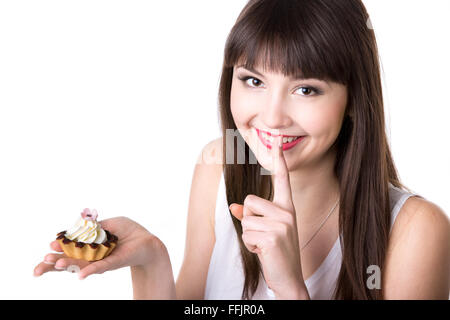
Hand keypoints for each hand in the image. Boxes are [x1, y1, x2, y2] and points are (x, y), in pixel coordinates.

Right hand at [33, 216, 163, 279]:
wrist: (146, 241)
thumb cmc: (127, 231)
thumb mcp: (108, 224)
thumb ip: (93, 227)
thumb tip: (78, 229)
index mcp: (88, 245)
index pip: (68, 248)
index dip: (58, 248)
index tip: (49, 246)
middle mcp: (91, 255)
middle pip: (68, 260)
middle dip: (54, 262)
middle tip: (43, 262)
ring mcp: (100, 261)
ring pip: (80, 264)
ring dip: (67, 265)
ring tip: (55, 265)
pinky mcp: (111, 263)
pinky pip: (99, 267)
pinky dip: (89, 271)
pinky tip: (79, 275)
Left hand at [230, 136, 307, 298]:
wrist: (289, 279)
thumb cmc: (276, 253)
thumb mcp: (265, 231)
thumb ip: (251, 216)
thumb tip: (233, 206)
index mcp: (287, 208)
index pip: (282, 180)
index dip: (279, 160)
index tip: (278, 141)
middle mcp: (287, 213)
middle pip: (249, 201)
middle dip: (248, 220)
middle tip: (263, 237)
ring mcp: (282, 225)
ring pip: (245, 219)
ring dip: (249, 236)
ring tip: (264, 246)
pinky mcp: (273, 237)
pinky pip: (246, 234)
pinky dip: (250, 246)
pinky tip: (263, 253)